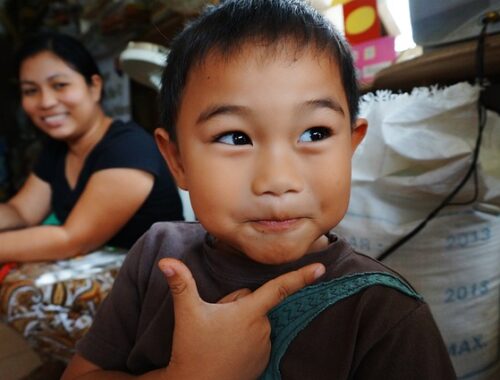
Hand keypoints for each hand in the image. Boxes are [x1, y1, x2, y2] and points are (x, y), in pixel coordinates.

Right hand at [158, 258, 324, 379]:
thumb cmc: (193, 349)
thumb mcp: (187, 313)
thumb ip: (181, 284)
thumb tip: (165, 261)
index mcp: (249, 312)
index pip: (279, 289)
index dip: (301, 276)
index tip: (321, 268)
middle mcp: (262, 328)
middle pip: (253, 301)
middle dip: (236, 304)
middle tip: (216, 321)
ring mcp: (264, 346)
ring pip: (253, 319)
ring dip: (239, 322)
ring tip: (220, 337)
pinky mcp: (262, 360)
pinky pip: (256, 337)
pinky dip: (244, 338)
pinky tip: (227, 348)